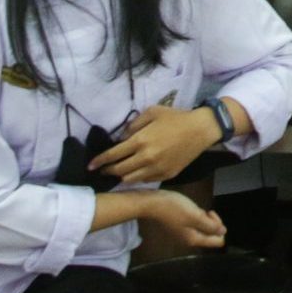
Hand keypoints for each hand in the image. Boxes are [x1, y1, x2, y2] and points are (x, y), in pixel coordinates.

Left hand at [93, 104, 223, 184]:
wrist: (201, 130)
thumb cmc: (176, 118)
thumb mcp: (152, 112)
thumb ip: (133, 125)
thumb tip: (121, 138)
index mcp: (140, 141)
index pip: (113, 155)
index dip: (99, 161)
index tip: (90, 165)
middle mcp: (146, 158)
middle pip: (119, 170)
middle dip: (107, 171)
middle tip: (102, 170)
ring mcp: (156, 169)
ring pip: (130, 179)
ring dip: (121, 176)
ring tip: (117, 172)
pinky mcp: (166, 175)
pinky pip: (145, 180)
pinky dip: (137, 177)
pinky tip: (136, 172)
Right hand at [142, 188, 228, 249]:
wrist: (154, 203)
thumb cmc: (174, 208)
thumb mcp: (195, 216)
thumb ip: (210, 225)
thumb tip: (223, 232)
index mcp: (194, 240)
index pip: (218, 241)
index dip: (219, 227)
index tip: (210, 216)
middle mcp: (190, 240)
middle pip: (212, 234)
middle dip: (211, 221)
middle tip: (202, 211)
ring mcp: (185, 233)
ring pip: (204, 228)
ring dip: (203, 218)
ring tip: (194, 210)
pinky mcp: (181, 226)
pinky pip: (196, 223)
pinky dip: (197, 216)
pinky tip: (189, 209)